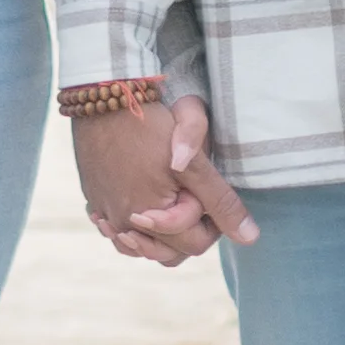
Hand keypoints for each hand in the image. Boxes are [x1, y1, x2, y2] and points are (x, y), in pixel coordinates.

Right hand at [72, 95, 257, 265]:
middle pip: (169, 252)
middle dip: (186, 230)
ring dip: (158, 237)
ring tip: (169, 208)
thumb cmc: (153, 120)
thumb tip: (249, 237)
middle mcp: (126, 222)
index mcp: (155, 214)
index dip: (212, 222)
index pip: (196, 244)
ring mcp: (106, 212)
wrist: (105, 93)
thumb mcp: (194, 158)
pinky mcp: (94, 200)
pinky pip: (115, 231)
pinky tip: (141, 207)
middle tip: (193, 198)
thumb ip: (220, 200)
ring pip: (140, 247)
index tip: (210, 194)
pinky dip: (130, 228)